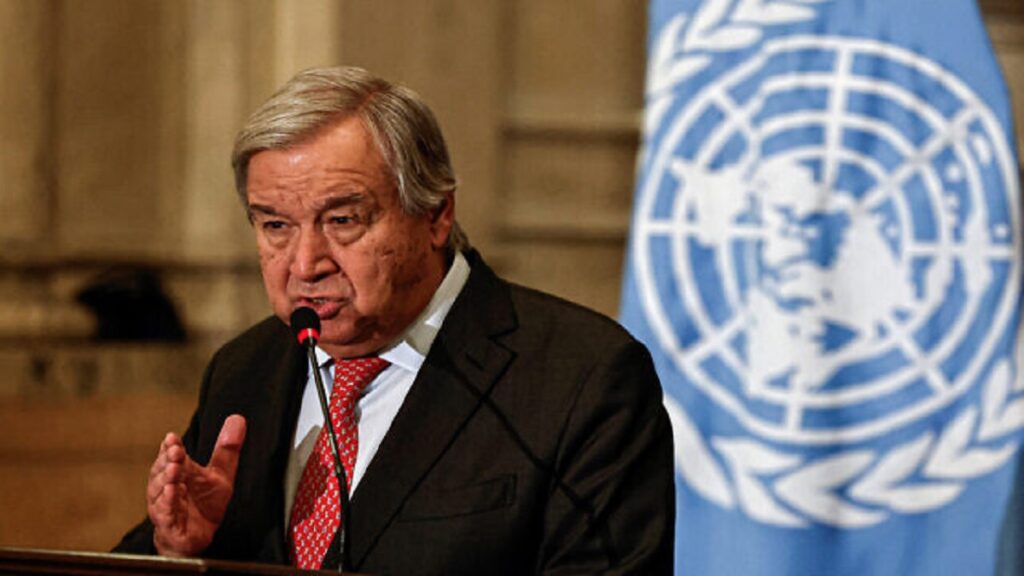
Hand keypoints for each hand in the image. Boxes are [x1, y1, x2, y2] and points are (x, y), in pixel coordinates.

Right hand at [146, 415, 246, 556]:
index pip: (171, 455)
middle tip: (175, 451)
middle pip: (163, 470)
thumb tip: (237, 419)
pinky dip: (168, 502)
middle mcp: (168, 485)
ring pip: (160, 490)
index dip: (170, 446)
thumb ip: (227, 449)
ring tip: (174, 469)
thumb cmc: (205, 504)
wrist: (199, 536)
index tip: (172, 438)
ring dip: (166, 479)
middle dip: (167, 460)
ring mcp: (165, 504)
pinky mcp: (168, 523)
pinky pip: (165, 512)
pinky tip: (174, 492)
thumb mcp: (221, 473)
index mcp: (180, 471)